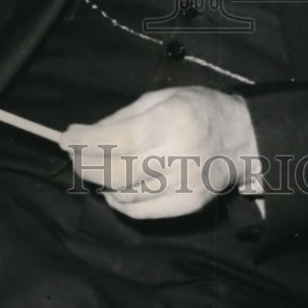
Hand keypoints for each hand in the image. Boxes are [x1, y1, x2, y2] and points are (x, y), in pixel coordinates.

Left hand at [60, 87, 258, 219]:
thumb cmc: (198, 110)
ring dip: (100, 181)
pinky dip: (119, 202)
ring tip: (93, 166)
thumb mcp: (162, 97)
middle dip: (86, 163)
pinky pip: (141, 210)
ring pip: (125, 192)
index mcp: (172, 119)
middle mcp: (179, 153)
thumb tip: (83, 135)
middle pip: (117, 170)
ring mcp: (185, 183)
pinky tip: (112, 190)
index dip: (86, 141)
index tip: (66, 138)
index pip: (118, 138)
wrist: (241, 137)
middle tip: (74, 153)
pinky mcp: (188, 204)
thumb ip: (123, 117)